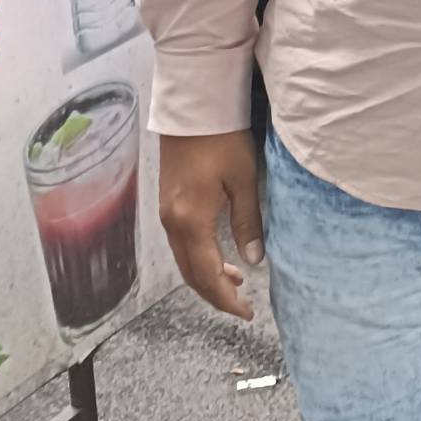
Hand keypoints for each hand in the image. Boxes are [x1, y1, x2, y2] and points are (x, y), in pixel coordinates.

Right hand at [159, 129, 263, 319]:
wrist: (193, 108)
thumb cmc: (222, 139)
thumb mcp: (243, 180)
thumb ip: (247, 222)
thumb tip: (254, 260)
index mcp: (191, 221)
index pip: (207, 275)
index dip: (226, 299)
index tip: (246, 312)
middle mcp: (172, 222)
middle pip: (190, 274)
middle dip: (215, 294)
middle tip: (241, 305)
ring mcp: (166, 213)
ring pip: (183, 260)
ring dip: (206, 276)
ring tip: (235, 281)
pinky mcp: (167, 202)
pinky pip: (180, 243)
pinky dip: (198, 258)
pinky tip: (218, 254)